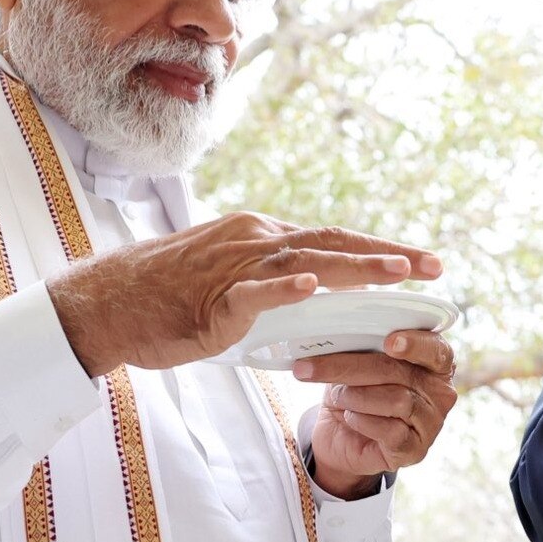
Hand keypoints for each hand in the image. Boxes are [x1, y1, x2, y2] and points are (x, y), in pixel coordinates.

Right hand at [46, 213, 442, 375]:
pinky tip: (317, 287)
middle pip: (333, 242)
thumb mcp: (232, 285)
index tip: (421, 262)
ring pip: (305, 260)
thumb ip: (274, 287)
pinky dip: (286, 286)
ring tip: (398, 273)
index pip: (333, 239)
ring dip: (355, 266)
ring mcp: (233, 265)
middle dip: (388, 255)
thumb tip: (316, 299)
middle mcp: (254, 240)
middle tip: (434, 268)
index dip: (379, 249)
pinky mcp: (212, 297)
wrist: (108, 304)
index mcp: (261, 237)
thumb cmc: (168, 299)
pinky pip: (254, 289)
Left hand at [296, 328, 456, 498]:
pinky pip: (391, 431)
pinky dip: (363, 421)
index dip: (414, 344)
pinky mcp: (415, 449)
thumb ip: (363, 348)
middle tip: (311, 367)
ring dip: (356, 396)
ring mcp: (431, 423)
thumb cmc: (355, 391)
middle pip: (399, 372)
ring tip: (338, 396)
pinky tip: (350, 417)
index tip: (389, 342)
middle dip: (350, 367)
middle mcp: (440, 392)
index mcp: (434, 362)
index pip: (435, 349)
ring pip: (397, 401)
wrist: (342, 438)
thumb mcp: (357, 362)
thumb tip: (335, 337)